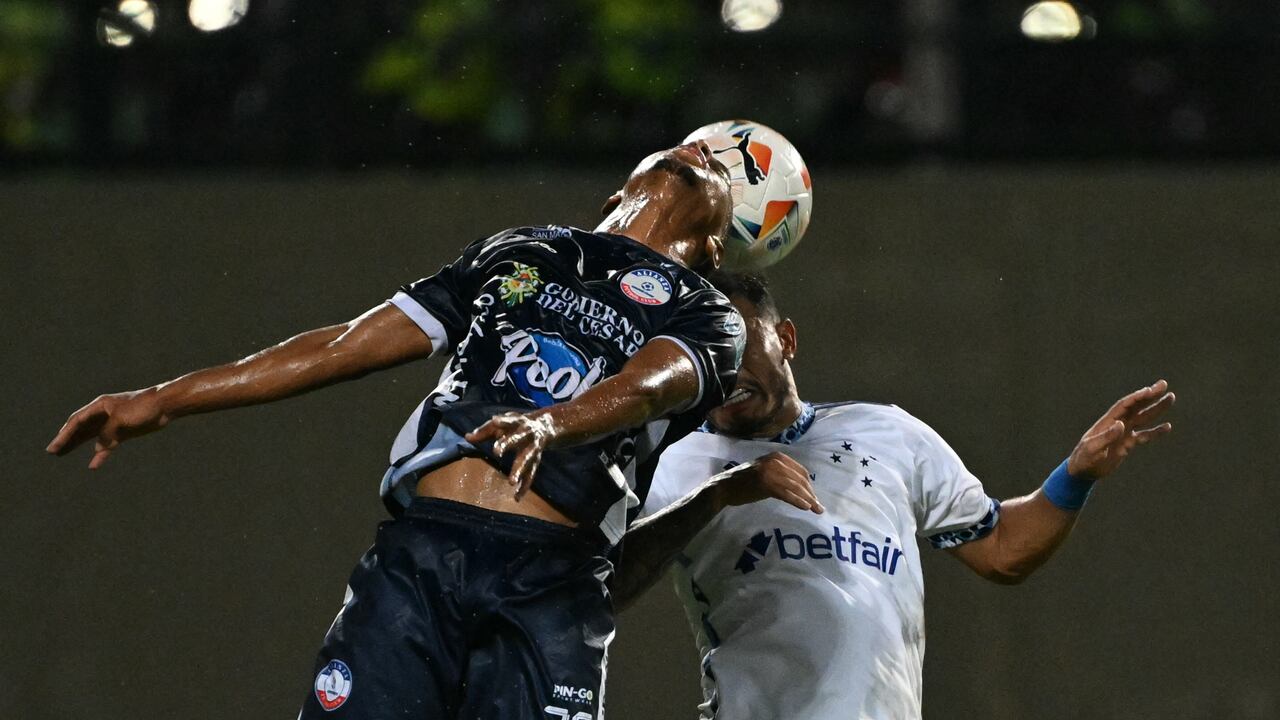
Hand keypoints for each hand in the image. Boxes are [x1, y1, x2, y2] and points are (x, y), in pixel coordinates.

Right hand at [47, 388, 169, 468]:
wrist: (165, 406)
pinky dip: (100, 454)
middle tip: (52, 451)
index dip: (64, 434)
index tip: (54, 447)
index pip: (77, 421)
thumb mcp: (121, 419)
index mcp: (100, 406)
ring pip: (91, 436)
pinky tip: (93, 464)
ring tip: (62, 454)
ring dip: (78, 445)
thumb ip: (107, 433)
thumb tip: (99, 447)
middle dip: (66, 439)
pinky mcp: (123, 432)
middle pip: (80, 428)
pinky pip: (107, 444)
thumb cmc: (143, 407)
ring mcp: (113, 423)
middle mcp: (103, 414)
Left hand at [465, 412, 557, 499]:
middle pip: (517, 439)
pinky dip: (524, 486)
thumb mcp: (503, 423)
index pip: (509, 421)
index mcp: (518, 423)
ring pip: (526, 459)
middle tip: (496, 452)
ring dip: (519, 470)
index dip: (502, 421)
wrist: (545, 426)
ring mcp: (533, 449)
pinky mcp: (536, 461)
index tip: (495, 420)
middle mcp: (527, 435)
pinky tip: (516, 498)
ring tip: (511, 482)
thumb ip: (484, 431)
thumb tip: (467, 437)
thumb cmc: (516, 425)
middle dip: (508, 444)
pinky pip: (531, 475)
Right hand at [711, 452, 823, 513]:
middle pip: (800, 479)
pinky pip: (786, 494)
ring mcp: (770, 471)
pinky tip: (805, 508)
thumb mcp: (765, 471)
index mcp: (777, 456)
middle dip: (811, 494)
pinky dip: (797, 501)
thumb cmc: (744, 482)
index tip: (814, 498)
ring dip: (808, 500)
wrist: (724, 487)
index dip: (809, 486)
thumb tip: (801, 487)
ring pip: (795, 487)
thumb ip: (781, 474)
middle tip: (819, 507)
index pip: (801, 471)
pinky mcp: (765, 483)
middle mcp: (775, 461)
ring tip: (816, 510)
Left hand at [1068, 379, 1174, 478]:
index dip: (1137, 397)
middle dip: (1150, 395)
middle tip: (1164, 384)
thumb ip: (1107, 437)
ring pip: (1143, 417)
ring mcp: (1123, 433)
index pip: (1125, 405)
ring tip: (1170, 398)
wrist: (1082, 471)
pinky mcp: (1127, 444)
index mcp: (1108, 421)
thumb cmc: (1084, 458)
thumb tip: (1121, 424)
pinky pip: (1144, 435)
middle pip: (1136, 406)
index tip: (1151, 390)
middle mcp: (1117, 424)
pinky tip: (1167, 427)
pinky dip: (1155, 431)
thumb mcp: (1093, 448)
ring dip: (1156, 408)